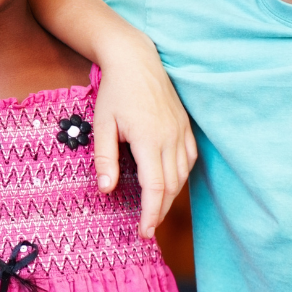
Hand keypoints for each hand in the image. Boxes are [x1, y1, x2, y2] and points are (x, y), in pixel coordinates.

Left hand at [90, 38, 196, 238]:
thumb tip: (106, 190)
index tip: (144, 232)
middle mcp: (170, 138)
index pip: (154, 188)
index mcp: (149, 140)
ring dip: (171, 196)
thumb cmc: (115, 91)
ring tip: (156, 210)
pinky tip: (171, 183)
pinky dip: (181, 176)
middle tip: (147, 229)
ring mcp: (181, 131)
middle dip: (161, 211)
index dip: (151, 214)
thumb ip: (105, 157)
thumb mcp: (102, 124)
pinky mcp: (185, 125)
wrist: (136, 59)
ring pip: (182, 174)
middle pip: (171, 186)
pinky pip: (189, 158)